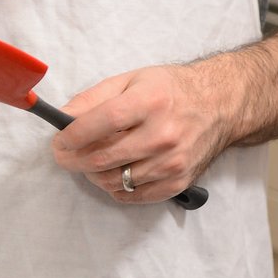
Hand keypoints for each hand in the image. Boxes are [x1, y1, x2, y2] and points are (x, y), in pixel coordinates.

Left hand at [51, 60, 232, 203]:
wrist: (219, 106)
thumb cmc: (171, 90)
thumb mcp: (131, 80)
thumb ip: (93, 98)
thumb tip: (63, 118)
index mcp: (150, 102)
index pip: (102, 123)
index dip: (73, 136)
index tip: (58, 141)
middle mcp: (163, 135)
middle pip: (104, 158)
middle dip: (73, 160)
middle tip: (63, 155)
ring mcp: (172, 163)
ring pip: (114, 181)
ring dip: (92, 175)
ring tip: (90, 161)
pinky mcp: (178, 182)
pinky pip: (132, 196)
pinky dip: (114, 188)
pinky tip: (113, 172)